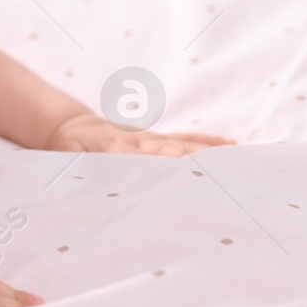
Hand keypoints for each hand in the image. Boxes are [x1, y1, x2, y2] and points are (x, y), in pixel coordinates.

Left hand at [45, 112, 234, 155]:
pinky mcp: (159, 138)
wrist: (73, 126)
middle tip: (223, 171)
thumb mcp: (68, 157)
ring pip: (185, 143)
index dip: (162, 163)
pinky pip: (187, 139)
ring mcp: (152, 139)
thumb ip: (79, 167)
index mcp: (117, 148)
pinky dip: (208, 142)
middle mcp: (140, 141)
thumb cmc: (71, 147)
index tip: (182, 168)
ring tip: (238, 159)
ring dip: (209, 152)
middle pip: (172, 150)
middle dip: (196, 160)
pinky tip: (231, 146)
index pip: (144, 157)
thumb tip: (88, 180)